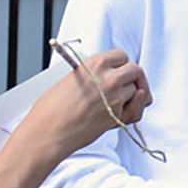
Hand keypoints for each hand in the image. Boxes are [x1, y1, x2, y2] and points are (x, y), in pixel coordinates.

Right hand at [30, 49, 151, 162]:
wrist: (48, 131)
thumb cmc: (52, 109)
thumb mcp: (72, 78)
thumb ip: (93, 74)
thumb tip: (108, 76)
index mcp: (95, 63)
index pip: (122, 56)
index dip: (122, 65)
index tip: (119, 71)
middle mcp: (108, 78)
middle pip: (135, 71)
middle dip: (134, 78)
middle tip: (129, 86)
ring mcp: (115, 97)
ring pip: (138, 90)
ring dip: (133, 96)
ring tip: (122, 102)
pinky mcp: (117, 116)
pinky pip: (136, 111)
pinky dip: (135, 111)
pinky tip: (127, 110)